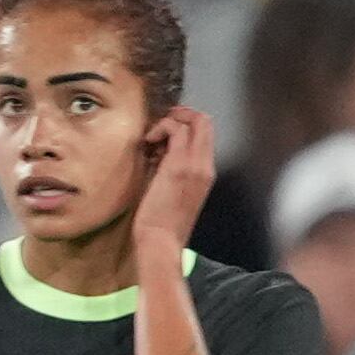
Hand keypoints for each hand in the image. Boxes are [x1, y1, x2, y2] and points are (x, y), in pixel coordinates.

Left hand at [134, 105, 215, 267]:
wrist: (162, 240)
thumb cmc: (164, 221)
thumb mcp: (175, 190)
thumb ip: (174, 168)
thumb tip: (160, 151)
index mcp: (206, 172)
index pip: (206, 133)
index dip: (186, 123)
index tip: (165, 132)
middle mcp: (205, 166)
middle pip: (204, 121)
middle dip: (179, 115)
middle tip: (159, 127)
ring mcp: (195, 165)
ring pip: (192, 121)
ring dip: (167, 123)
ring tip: (152, 141)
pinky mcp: (179, 165)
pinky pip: (176, 130)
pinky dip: (161, 128)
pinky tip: (149, 143)